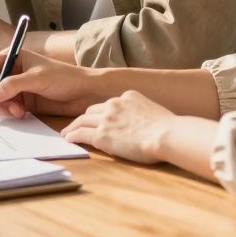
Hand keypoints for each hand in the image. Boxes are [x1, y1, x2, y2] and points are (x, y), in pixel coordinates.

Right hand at [0, 49, 105, 117]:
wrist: (85, 92)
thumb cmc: (65, 77)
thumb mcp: (38, 78)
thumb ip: (14, 84)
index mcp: (15, 57)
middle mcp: (14, 71)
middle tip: (5, 107)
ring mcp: (18, 87)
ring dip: (4, 107)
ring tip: (19, 111)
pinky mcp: (24, 101)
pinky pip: (9, 108)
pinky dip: (12, 112)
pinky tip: (23, 113)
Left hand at [60, 91, 174, 163]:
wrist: (167, 135)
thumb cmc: (169, 129)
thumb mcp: (154, 112)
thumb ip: (142, 113)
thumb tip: (143, 123)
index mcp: (127, 97)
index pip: (108, 104)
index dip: (100, 112)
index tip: (96, 118)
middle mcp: (114, 104)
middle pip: (92, 110)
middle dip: (84, 118)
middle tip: (76, 124)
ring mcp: (106, 119)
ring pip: (82, 120)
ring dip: (73, 126)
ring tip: (66, 132)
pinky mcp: (102, 135)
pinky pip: (81, 133)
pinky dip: (72, 135)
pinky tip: (68, 139)